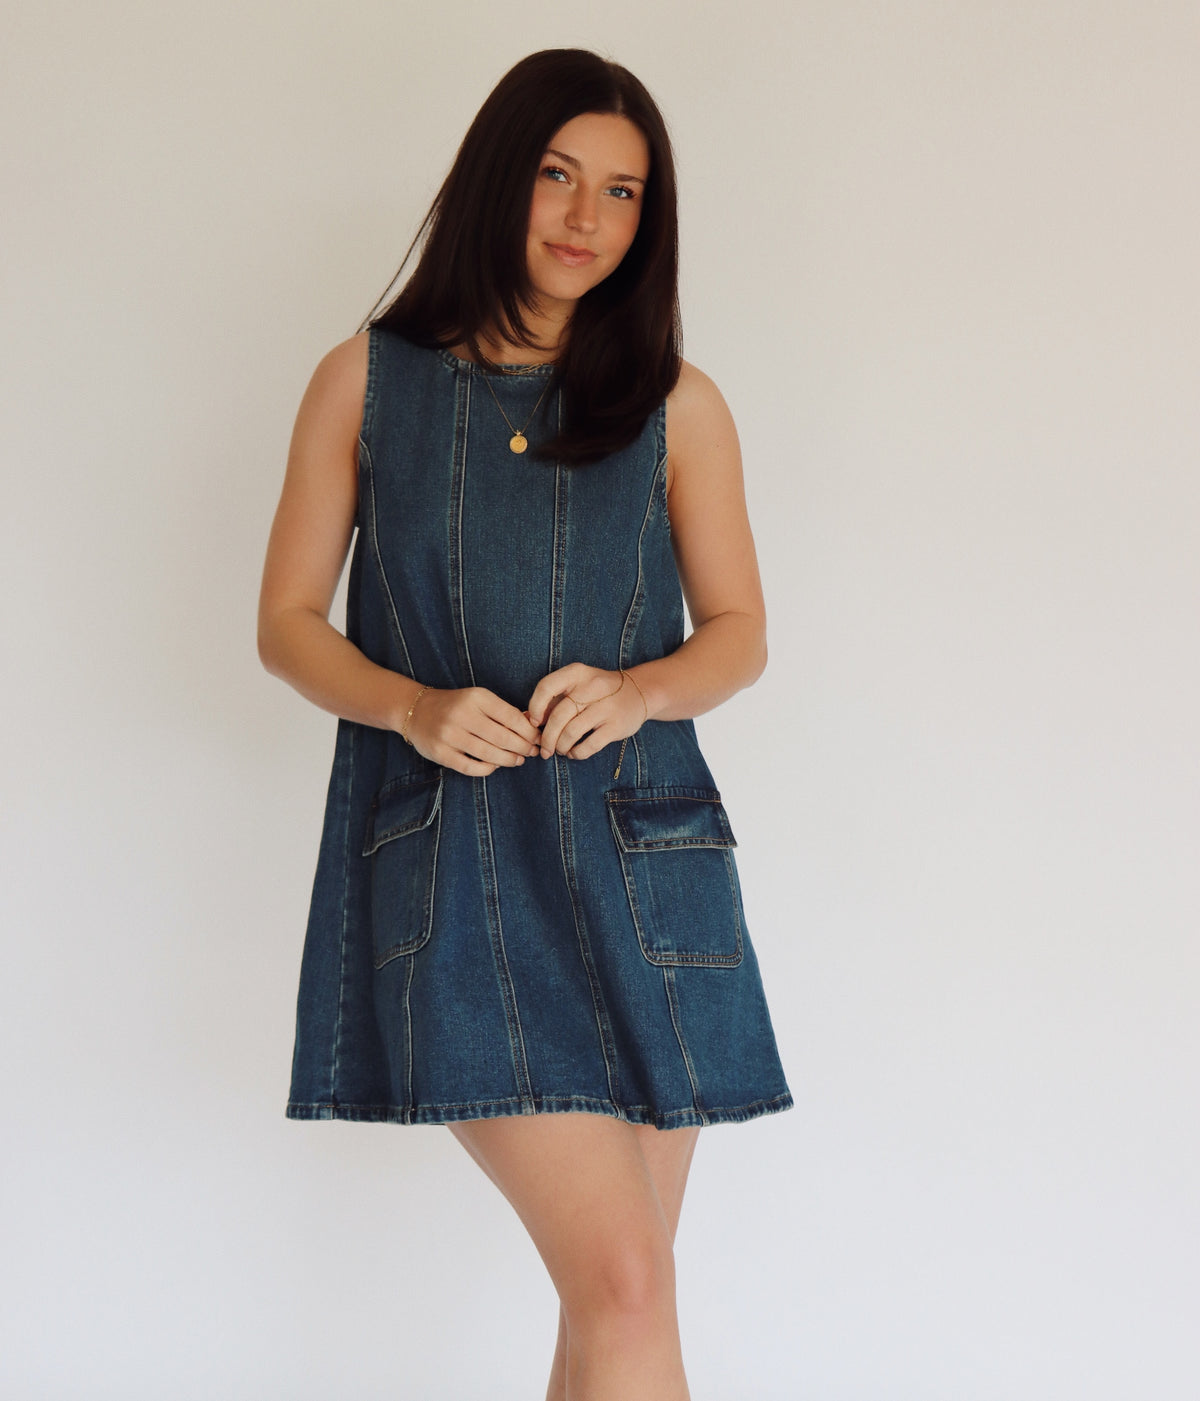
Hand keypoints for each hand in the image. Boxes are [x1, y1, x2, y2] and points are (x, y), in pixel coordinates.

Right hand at [404, 686, 541, 776]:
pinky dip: (488, 769)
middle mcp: (462, 715)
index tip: (538, 739)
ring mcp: (450, 735)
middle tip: (532, 752)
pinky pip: (471, 767)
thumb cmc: (456, 705)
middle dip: (523, 748)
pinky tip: (495, 766)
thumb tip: (533, 726)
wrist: (417, 710)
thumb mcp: (479, 700)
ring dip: (509, 760)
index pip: (512, 717)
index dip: (529, 732)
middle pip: (503, 737)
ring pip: (489, 754)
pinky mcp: (441, 753)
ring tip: (518, 760)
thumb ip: (504, 712)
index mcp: (476, 698)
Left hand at [526, 663, 647, 760]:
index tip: (535, 723)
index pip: (546, 687)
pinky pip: (589, 745)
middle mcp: (592, 687)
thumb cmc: (598, 692)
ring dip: (560, 747)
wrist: (639, 692)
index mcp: (577, 673)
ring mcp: (606, 707)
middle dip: (547, 737)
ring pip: (572, 732)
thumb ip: (551, 700)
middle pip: (558, 716)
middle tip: (544, 749)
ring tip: (560, 750)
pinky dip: (577, 753)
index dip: (535, 707)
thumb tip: (525, 719)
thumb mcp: (575, 686)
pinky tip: (574, 753)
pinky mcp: (617, 726)